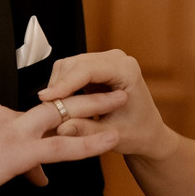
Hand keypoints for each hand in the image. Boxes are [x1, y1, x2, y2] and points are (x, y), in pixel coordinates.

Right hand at [0, 96, 124, 195]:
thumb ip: (2, 161)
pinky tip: (109, 141)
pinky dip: (88, 142)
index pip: (26, 116)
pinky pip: (61, 146)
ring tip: (121, 102)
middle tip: (109, 91)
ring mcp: (9, 130)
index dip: (48, 127)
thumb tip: (36, 175)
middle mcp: (0, 113)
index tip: (64, 129)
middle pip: (50, 102)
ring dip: (94, 107)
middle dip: (83, 95)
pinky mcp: (16, 152)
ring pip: (61, 115)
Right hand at [41, 51, 173, 158]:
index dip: (65, 83)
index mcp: (127, 70)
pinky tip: (61, 104)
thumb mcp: (112, 135)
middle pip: (74, 64)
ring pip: (68, 66)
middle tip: (47, 109)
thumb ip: (87, 131)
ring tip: (54, 110)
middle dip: (58, 86)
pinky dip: (61, 87)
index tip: (47, 98)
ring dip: (58, 86)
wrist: (147, 132)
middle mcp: (116, 60)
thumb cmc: (138, 132)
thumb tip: (62, 128)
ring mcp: (105, 61)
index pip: (88, 70)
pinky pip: (70, 71)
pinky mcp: (95, 68)